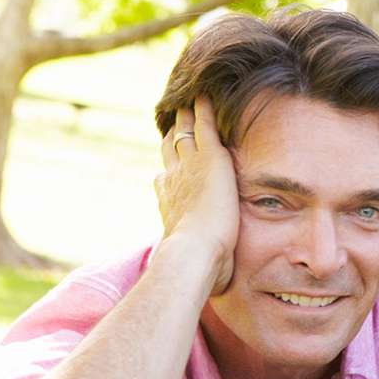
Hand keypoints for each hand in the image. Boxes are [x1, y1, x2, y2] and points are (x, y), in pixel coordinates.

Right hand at [154, 96, 237, 295]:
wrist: (192, 255)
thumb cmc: (198, 270)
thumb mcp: (200, 264)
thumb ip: (205, 264)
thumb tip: (209, 285)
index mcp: (171, 204)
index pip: (168, 177)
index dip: (170, 165)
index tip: (171, 154)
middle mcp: (174, 181)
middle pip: (172, 150)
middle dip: (174, 133)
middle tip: (175, 117)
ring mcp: (189, 167)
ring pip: (185, 133)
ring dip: (187, 116)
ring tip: (189, 99)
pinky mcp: (208, 157)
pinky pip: (204, 123)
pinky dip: (204, 107)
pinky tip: (207, 92)